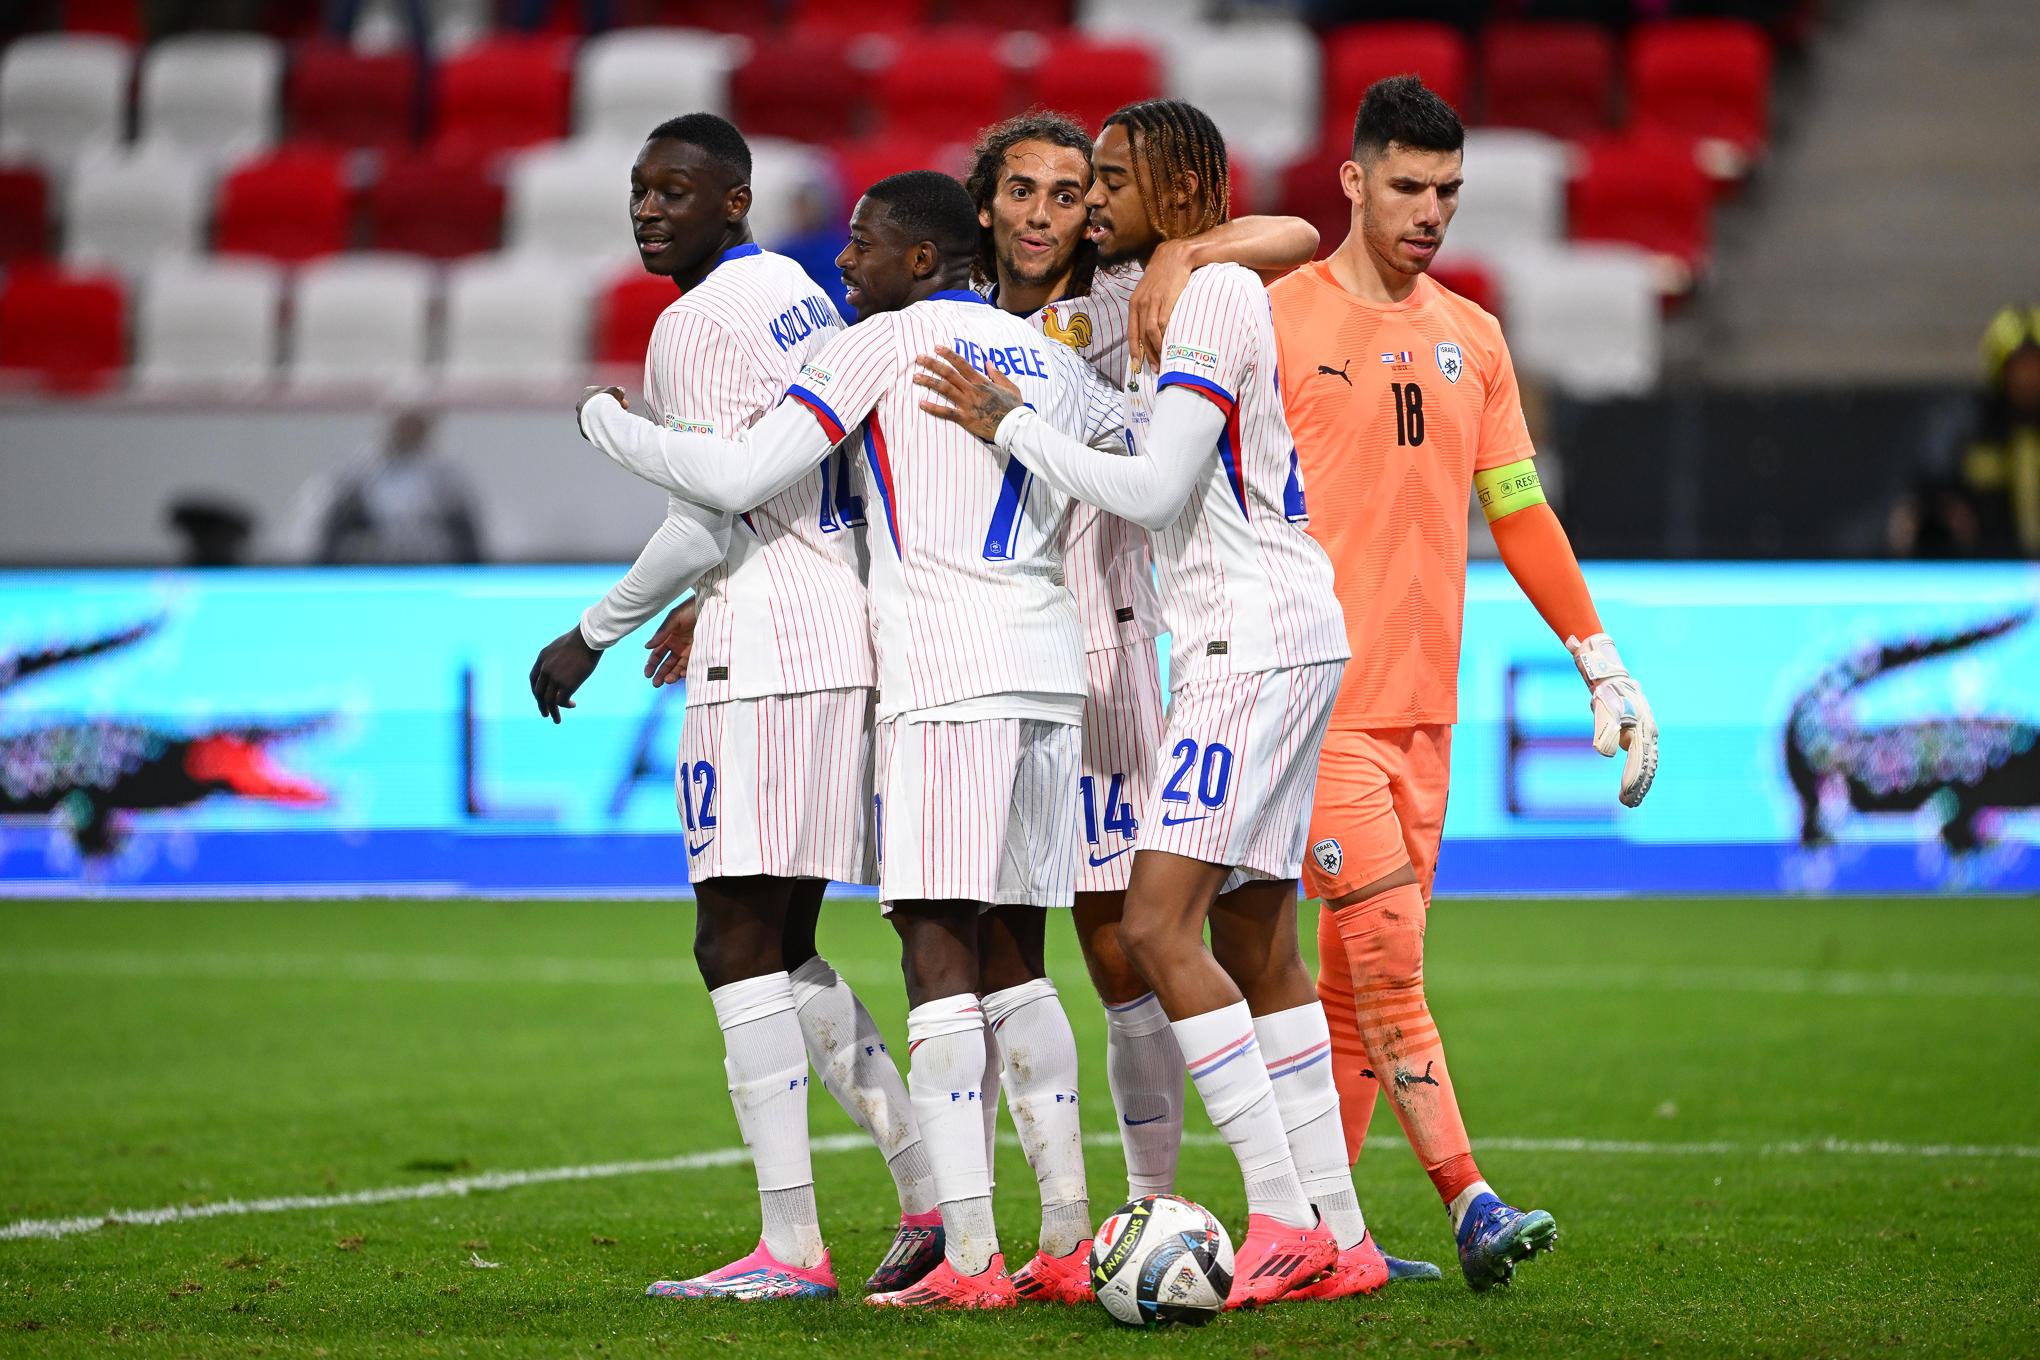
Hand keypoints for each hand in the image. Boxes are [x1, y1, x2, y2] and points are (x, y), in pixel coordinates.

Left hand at [530, 625, 601, 722]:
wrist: (588, 639)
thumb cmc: (581, 640)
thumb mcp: (562, 646)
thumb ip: (558, 657)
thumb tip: (563, 664)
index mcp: (542, 658)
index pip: (533, 679)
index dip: (536, 690)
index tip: (541, 698)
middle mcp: (545, 669)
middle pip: (538, 692)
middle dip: (541, 704)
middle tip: (545, 714)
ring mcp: (555, 677)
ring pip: (549, 700)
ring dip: (553, 711)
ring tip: (556, 720)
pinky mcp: (567, 684)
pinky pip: (562, 700)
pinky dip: (566, 705)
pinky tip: (573, 705)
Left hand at [576, 385, 626, 438]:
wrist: (598, 416)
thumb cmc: (606, 401)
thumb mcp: (615, 392)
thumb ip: (618, 391)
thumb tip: (621, 390)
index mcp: (587, 392)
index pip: (600, 393)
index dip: (612, 396)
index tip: (621, 400)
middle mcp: (581, 404)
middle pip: (597, 406)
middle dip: (608, 408)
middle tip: (622, 410)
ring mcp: (580, 417)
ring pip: (594, 418)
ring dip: (604, 418)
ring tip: (615, 421)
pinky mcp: (583, 429)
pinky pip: (593, 428)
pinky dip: (601, 428)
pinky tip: (609, 429)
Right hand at [643, 598, 697, 687]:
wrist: (712, 605)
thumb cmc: (691, 608)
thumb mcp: (674, 619)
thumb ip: (662, 633)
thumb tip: (647, 647)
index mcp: (668, 638)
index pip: (657, 654)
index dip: (651, 664)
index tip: (647, 674)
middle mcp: (677, 646)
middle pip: (666, 663)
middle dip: (660, 674)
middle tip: (656, 683)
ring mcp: (689, 650)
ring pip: (678, 666)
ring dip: (672, 674)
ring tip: (668, 680)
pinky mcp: (700, 652)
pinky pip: (692, 665)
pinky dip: (687, 671)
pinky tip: (683, 673)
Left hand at [914, 348, 1022, 441]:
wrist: (1015, 426)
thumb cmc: (1014, 408)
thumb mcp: (1010, 387)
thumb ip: (998, 374)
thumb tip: (988, 362)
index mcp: (982, 382)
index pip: (962, 364)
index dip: (948, 354)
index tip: (937, 347)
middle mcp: (972, 390)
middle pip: (949, 373)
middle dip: (933, 364)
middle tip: (919, 358)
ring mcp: (968, 404)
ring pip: (945, 389)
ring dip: (929, 381)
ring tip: (915, 377)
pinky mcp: (966, 419)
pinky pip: (947, 412)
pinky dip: (934, 408)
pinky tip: (921, 404)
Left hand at [1129, 237, 1196, 369]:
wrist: (1175, 255)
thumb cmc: (1165, 274)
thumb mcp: (1150, 290)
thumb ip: (1148, 307)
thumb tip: (1150, 328)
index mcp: (1134, 302)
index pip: (1131, 332)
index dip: (1134, 350)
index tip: (1137, 364)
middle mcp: (1140, 303)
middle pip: (1140, 336)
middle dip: (1147, 355)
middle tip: (1156, 368)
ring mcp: (1151, 301)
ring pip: (1149, 333)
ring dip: (1156, 350)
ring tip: (1164, 361)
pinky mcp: (1164, 299)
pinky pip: (1162, 324)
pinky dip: (1164, 338)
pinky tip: (1169, 346)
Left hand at [1567, 632, 1657, 806]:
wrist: (1613, 681)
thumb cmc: (1608, 697)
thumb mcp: (1604, 713)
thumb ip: (1605, 732)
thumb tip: (1606, 754)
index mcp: (1642, 731)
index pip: (1638, 763)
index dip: (1632, 781)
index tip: (1624, 797)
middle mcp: (1649, 735)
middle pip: (1647, 767)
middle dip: (1638, 787)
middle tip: (1628, 805)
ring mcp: (1648, 735)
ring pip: (1648, 764)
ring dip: (1642, 783)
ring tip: (1632, 800)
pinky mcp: (1642, 736)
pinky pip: (1645, 759)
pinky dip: (1642, 773)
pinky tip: (1636, 785)